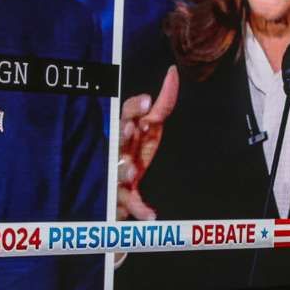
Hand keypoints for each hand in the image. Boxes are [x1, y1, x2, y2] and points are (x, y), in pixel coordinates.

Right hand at [117, 67, 179, 220]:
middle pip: (116, 140)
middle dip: (122, 134)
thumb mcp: (152, 127)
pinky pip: (130, 205)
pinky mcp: (123, 199)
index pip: (126, 114)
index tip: (147, 101)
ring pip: (116, 172)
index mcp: (126, 132)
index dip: (135, 108)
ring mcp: (118, 175)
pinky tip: (150, 215)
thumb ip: (164, 103)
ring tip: (130, 169)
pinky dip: (139, 210)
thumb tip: (172, 74)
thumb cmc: (137, 152)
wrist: (125, 190)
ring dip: (122, 170)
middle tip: (131, 127)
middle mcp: (119, 152)